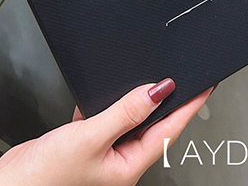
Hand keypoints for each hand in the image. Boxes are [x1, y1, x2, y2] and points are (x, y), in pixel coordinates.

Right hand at [0, 79, 210, 185]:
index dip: (189, 105)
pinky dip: (104, 102)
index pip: (170, 130)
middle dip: (165, 99)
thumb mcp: (90, 138)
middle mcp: (117, 163)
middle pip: (151, 125)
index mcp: (127, 168)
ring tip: (149, 76)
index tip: (206, 84)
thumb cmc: (42, 181)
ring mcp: (99, 155)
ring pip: (127, 120)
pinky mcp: (80, 146)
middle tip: (183, 73)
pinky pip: (102, 119)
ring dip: (134, 98)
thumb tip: (158, 90)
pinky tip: (101, 90)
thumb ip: (125, 112)